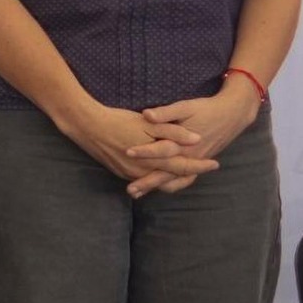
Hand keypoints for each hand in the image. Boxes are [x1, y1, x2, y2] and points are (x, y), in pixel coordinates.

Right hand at [61, 101, 218, 196]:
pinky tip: (160, 170)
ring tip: (186, 171)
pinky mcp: (120, 172)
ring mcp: (129, 174)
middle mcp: (142, 171)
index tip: (215, 163)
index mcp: (153, 159)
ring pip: (157, 182)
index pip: (183, 166)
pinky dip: (155, 177)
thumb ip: (174, 131)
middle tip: (203, 169)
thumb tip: (196, 138)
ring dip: (172, 178)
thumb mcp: (148, 123)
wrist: (86, 126)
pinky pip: (143, 179)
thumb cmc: (118, 121)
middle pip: (171, 180)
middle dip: (189, 175)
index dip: (200, 166)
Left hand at [131, 81, 259, 195]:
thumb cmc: (206, 109)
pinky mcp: (199, 163)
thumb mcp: (186, 107)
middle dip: (147, 181)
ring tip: (138, 194)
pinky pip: (184, 180)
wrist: (232, 114)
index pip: (161, 150)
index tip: (127, 153)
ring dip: (157, 187)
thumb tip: (146, 115)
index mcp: (186, 142)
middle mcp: (191, 156)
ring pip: (175, 180)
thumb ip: (166, 112)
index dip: (144, 151)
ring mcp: (196, 162)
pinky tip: (158, 188)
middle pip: (166, 173)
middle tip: (129, 190)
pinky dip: (171, 185)